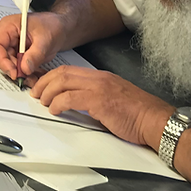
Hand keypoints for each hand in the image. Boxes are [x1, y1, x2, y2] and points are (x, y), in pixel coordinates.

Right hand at [0, 11, 64, 82]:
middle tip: (26, 77)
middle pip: (0, 57)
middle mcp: (6, 36)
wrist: (59, 28)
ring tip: (35, 77)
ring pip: (9, 64)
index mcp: (8, 26)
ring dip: (21, 73)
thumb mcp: (46, 39)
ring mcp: (11, 45)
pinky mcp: (17, 54)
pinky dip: (26, 72)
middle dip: (12, 69)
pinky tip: (36, 74)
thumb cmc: (52, 25)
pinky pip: (17, 67)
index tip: (14, 73)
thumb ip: (35, 54)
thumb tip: (24, 69)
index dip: (2, 61)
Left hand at [30, 66, 172, 146]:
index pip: (69, 70)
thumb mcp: (112, 100)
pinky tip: (55, 110)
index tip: (41, 84)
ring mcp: (98, 88)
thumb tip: (74, 104)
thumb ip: (94, 98)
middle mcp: (98, 78)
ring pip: (63, 82)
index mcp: (101, 77)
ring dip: (48, 92)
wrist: (153, 120)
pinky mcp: (99, 100)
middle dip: (45, 82)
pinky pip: (69, 98)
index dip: (51, 76)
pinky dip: (57, 103)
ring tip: (43, 102)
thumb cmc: (137, 114)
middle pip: (62, 73)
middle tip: (36, 93)